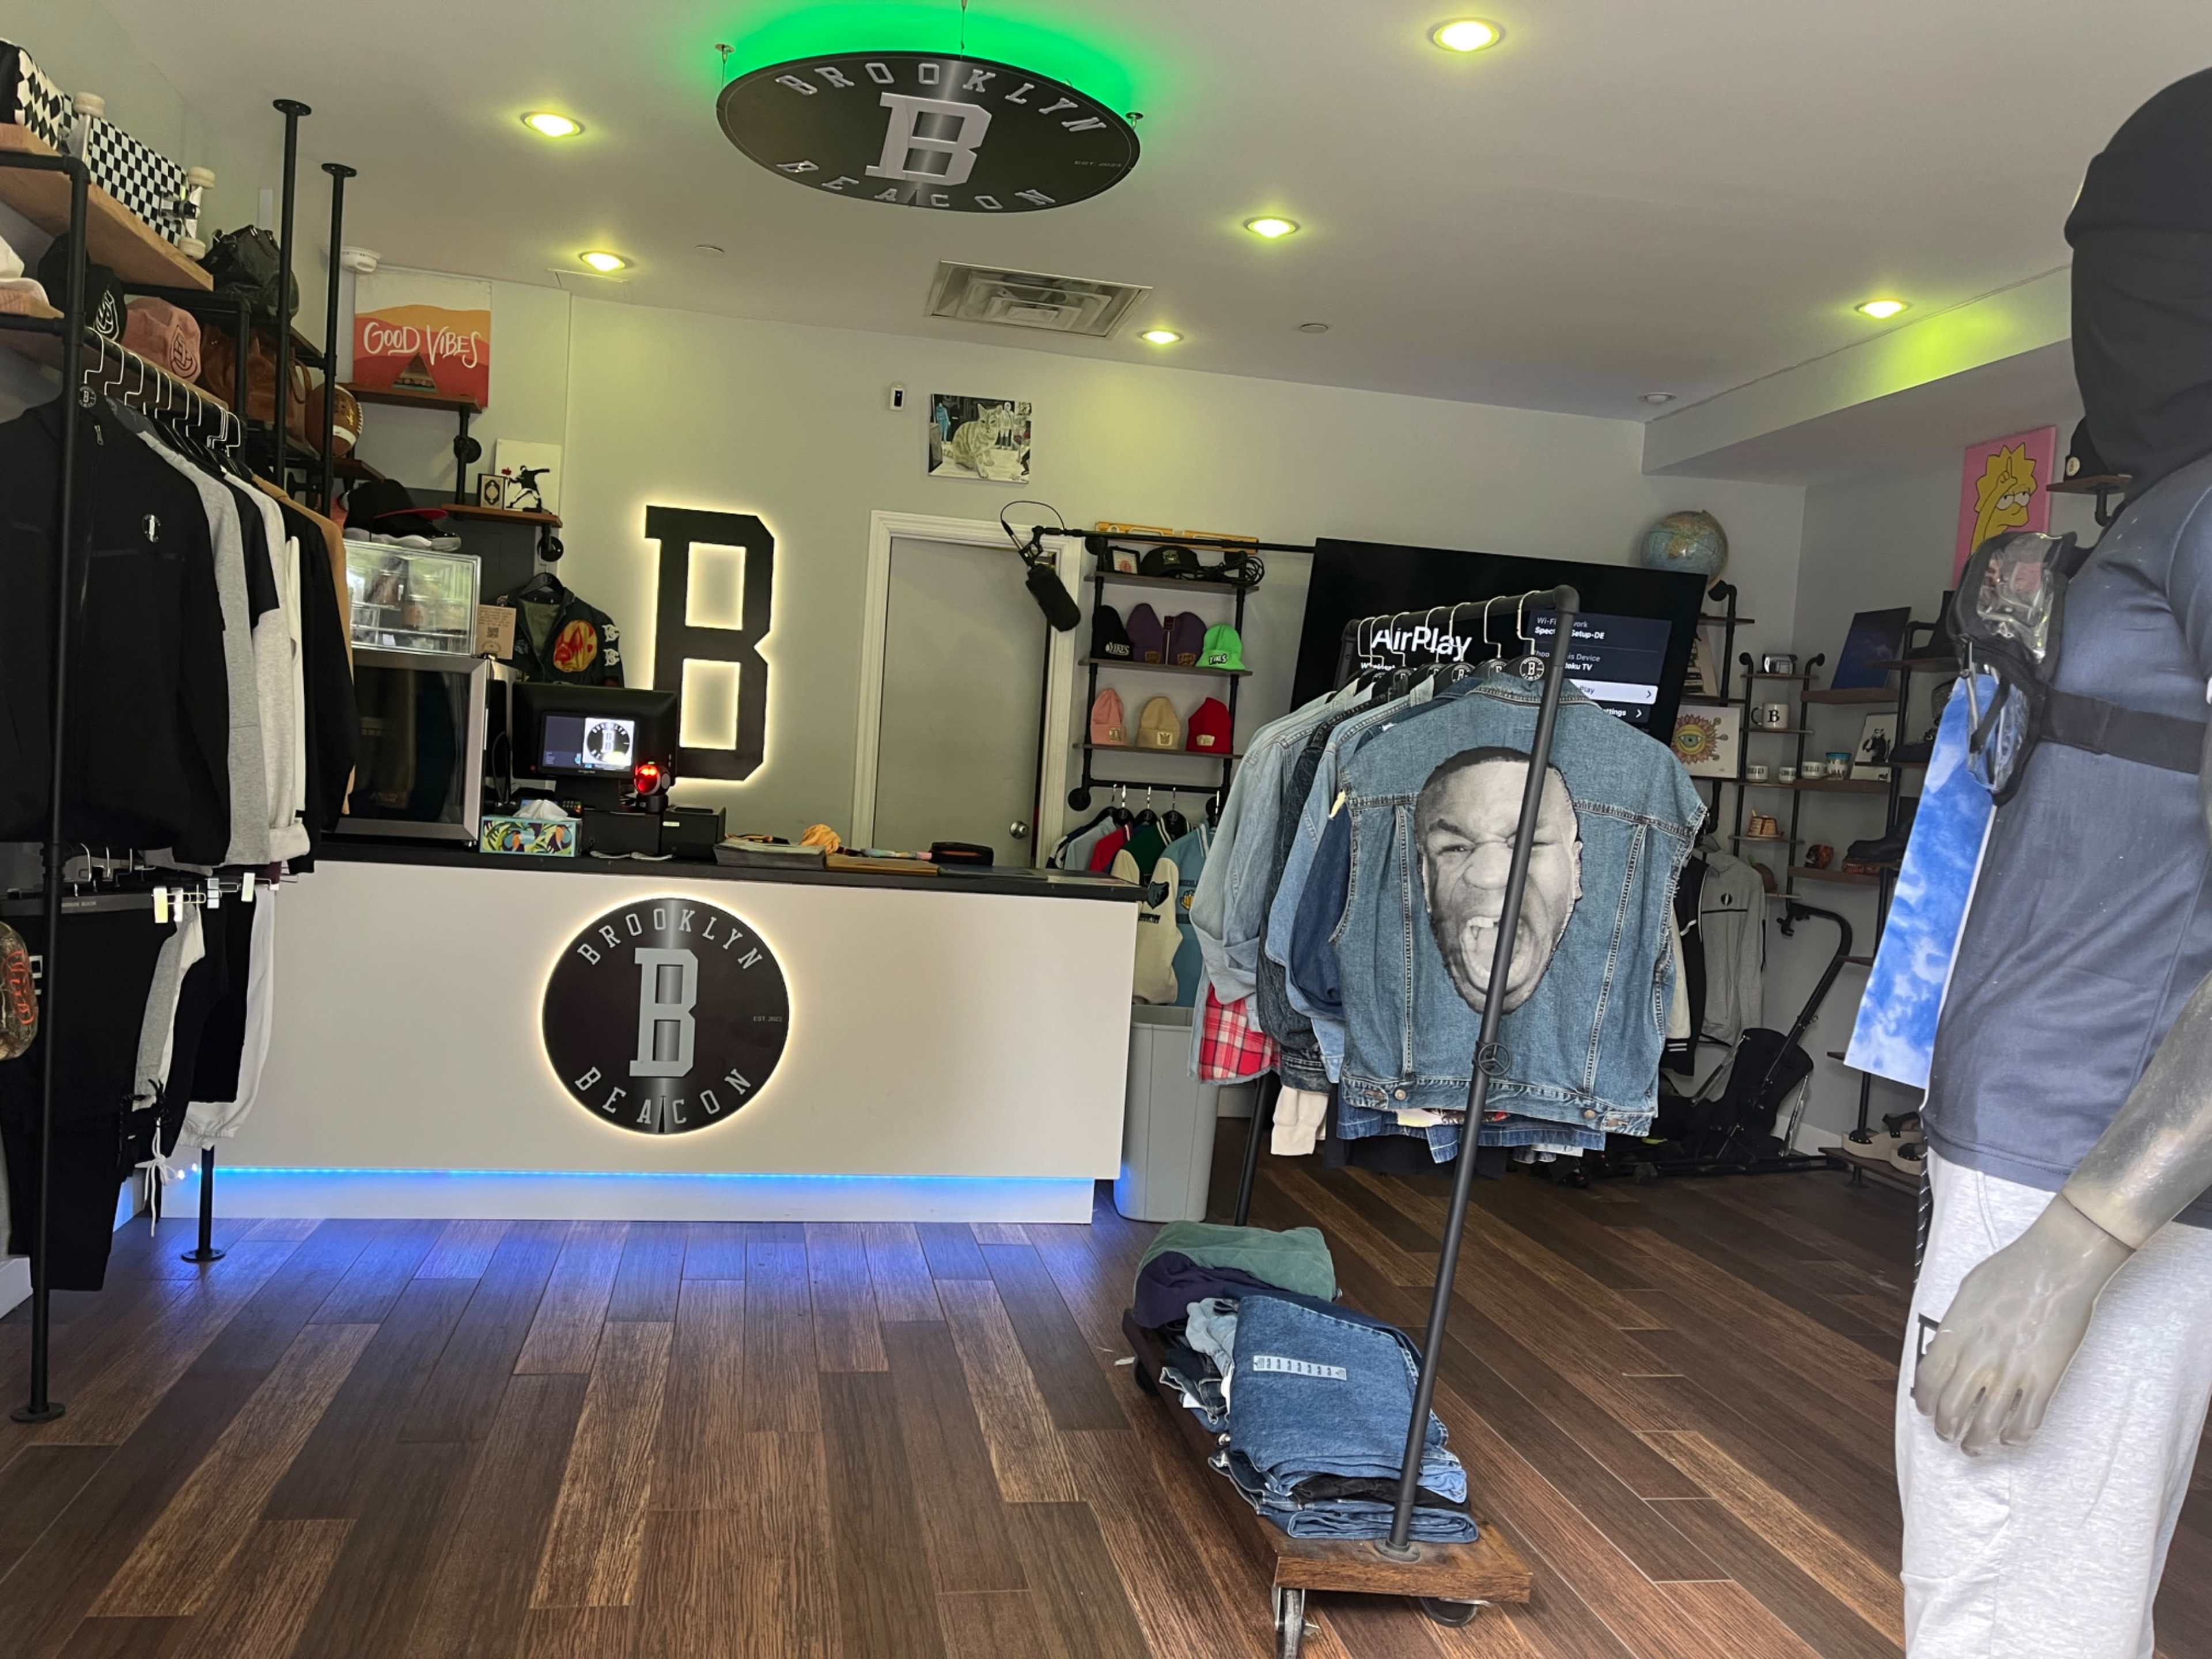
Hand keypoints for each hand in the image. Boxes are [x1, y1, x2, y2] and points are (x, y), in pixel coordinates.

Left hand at [1912, 1193, 2132, 1454]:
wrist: (2055, 1265)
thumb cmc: (2010, 1269)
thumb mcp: (1967, 1292)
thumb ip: (1956, 1324)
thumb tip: (1949, 1346)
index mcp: (1954, 1333)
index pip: (1928, 1380)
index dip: (1924, 1402)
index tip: (1926, 1411)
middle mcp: (1978, 1357)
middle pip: (1951, 1408)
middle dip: (1946, 1428)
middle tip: (1948, 1434)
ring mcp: (2011, 1371)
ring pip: (1985, 1424)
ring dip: (1976, 1442)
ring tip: (1973, 1447)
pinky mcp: (2044, 1379)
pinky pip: (2026, 1420)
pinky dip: (2015, 1436)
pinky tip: (2011, 1438)